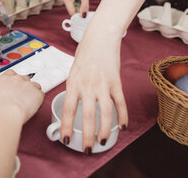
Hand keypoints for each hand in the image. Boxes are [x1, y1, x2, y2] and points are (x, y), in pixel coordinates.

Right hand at [0, 70, 43, 123]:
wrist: (6, 113)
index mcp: (5, 79)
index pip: (11, 73)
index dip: (15, 81)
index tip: (15, 87)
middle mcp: (17, 79)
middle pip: (25, 79)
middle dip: (25, 88)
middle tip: (22, 98)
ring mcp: (29, 85)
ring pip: (35, 86)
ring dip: (33, 93)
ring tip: (28, 104)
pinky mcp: (38, 93)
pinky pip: (41, 95)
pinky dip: (39, 101)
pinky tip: (33, 107)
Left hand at [60, 30, 127, 153]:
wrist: (100, 38)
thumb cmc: (85, 55)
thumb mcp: (73, 72)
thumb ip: (74, 89)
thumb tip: (73, 107)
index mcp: (73, 83)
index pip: (68, 109)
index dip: (66, 126)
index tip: (65, 139)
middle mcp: (87, 85)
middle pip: (87, 116)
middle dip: (86, 135)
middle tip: (86, 149)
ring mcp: (103, 84)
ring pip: (105, 113)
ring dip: (104, 130)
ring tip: (102, 141)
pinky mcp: (116, 82)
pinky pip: (120, 103)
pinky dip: (122, 116)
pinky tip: (122, 127)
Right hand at [62, 0, 91, 16]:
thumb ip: (84, 7)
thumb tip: (83, 16)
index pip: (72, 13)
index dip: (79, 15)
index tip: (87, 16)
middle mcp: (64, 0)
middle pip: (73, 11)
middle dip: (81, 10)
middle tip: (86, 3)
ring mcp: (66, 0)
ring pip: (75, 8)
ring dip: (81, 6)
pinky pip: (75, 5)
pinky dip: (80, 4)